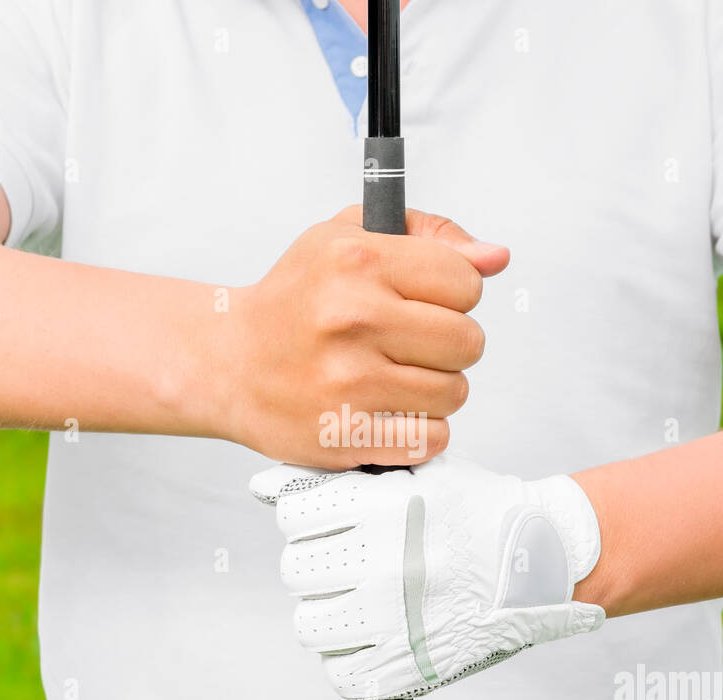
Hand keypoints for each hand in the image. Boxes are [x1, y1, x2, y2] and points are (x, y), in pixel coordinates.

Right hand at [222, 208, 508, 469]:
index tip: (424, 302)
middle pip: (469, 341)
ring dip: (435, 390)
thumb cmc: (294, 301)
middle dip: (449, 345)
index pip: (467, 282)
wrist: (227, 363)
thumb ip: (429, 237)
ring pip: (455, 393)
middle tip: (410, 345)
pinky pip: (431, 440)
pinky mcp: (345, 436)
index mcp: (358, 261)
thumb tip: (496, 257)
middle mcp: (353, 318)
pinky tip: (388, 412)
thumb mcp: (347, 238)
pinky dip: (419, 432)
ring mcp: (349, 382)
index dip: (454, 295)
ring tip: (395, 378)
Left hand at [251, 455, 604, 699]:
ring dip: (325, 614)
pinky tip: (373, 638)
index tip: (332, 526)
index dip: (308, 521)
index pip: (294, 516)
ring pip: (308, 625)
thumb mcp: (408, 477)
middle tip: (349, 567)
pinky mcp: (408, 666)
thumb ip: (334, 479)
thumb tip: (260, 488)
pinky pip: (341, 673)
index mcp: (383, 508)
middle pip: (295, 571)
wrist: (538, 560)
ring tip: (358, 603)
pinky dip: (349, 660)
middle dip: (315, 568)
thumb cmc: (469, 512)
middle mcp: (384, 563)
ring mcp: (395, 619)